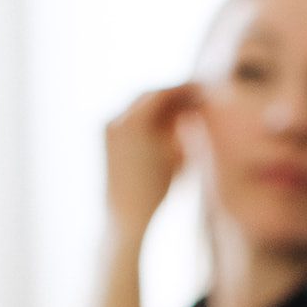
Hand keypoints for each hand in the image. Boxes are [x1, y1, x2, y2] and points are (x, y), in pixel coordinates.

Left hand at [105, 83, 203, 237]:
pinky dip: (147, 116)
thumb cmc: (157, 193)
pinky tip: (163, 124)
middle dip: (171, 95)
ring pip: (137, 105)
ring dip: (159, 105)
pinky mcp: (105, 136)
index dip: (184, 89)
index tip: (201, 90)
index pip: (162, 93)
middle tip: (192, 95)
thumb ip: (187, 130)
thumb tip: (199, 111)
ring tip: (181, 109)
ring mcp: (107, 126)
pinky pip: (128, 117)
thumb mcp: (179, 158)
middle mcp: (116, 119)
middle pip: (148, 95)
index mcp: (134, 123)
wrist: (125, 217)